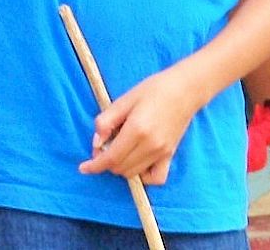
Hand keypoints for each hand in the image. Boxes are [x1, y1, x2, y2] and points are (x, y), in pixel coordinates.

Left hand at [77, 72, 201, 184]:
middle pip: (119, 168)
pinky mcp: (170, 155)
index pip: (110, 158)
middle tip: (105, 145)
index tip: (84, 168)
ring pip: (133, 173)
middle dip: (106, 162)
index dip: (94, 166)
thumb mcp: (124, 100)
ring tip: (120, 149)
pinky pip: (155, 178)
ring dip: (121, 166)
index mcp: (136, 130)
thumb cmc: (154, 90)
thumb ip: (105, 122)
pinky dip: (143, 176)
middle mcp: (150, 146)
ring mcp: (162, 153)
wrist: (185, 89)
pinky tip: (137, 163)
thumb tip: (96, 143)